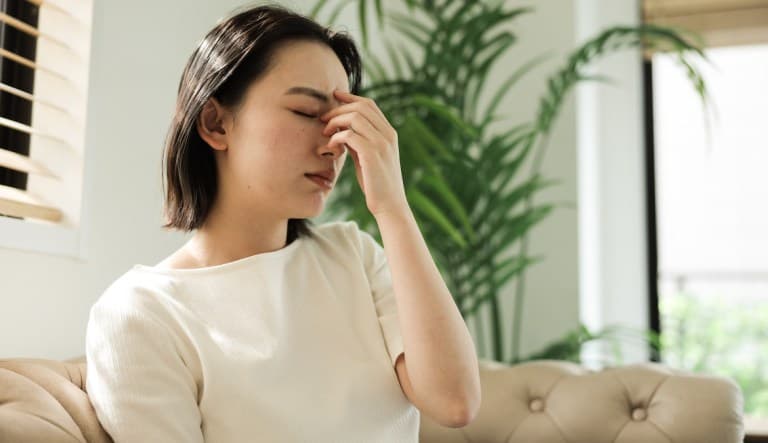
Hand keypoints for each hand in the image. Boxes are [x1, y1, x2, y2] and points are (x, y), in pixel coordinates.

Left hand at [320, 90, 408, 217]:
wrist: (389, 205)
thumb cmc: (376, 184)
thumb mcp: (367, 158)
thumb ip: (358, 142)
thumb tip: (341, 129)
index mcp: (389, 133)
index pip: (369, 104)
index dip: (350, 97)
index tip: (334, 96)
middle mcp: (387, 135)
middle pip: (361, 106)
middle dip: (339, 109)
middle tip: (324, 119)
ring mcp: (381, 144)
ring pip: (354, 117)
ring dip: (335, 121)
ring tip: (325, 132)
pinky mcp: (372, 155)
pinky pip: (349, 135)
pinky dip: (336, 137)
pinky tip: (331, 146)